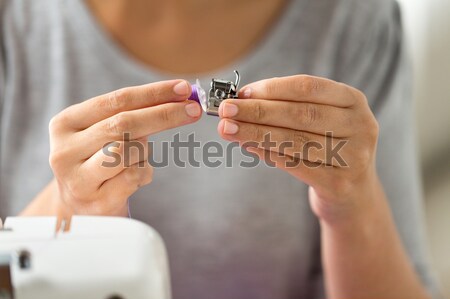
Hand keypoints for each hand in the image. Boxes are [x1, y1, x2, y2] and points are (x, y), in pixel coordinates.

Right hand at [48, 80, 200, 215]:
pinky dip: (144, 172)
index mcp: (66, 123)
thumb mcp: (104, 134)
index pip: (117, 100)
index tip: (183, 88)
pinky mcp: (96, 201)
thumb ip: (133, 115)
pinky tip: (136, 176)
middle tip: (194, 109)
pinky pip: (134, 176)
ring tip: (138, 158)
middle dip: (165, 114)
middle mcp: (65, 149)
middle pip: (124, 123)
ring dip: (145, 151)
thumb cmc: (98, 163)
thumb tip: (181, 98)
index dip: (153, 93)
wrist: (79, 209)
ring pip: (129, 150)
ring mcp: (78, 178)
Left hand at [217, 75, 379, 222]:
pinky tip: (246, 146)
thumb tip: (243, 99)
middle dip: (257, 110)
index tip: (241, 93)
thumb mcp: (322, 121)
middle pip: (299, 114)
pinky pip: (294, 164)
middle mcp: (359, 126)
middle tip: (226, 110)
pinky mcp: (338, 183)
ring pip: (294, 140)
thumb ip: (290, 107)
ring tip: (228, 128)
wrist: (353, 195)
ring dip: (255, 132)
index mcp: (353, 101)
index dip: (271, 88)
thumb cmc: (328, 148)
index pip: (307, 87)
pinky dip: (267, 153)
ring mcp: (353, 157)